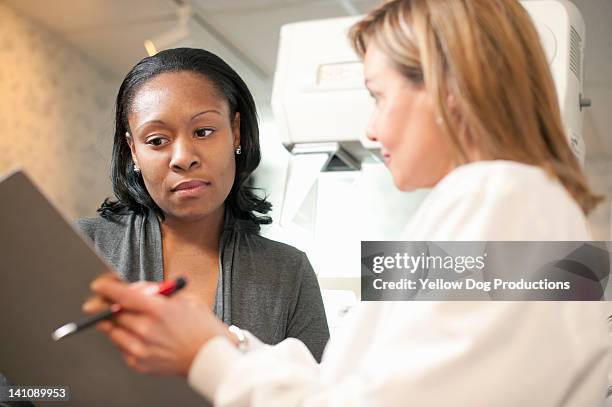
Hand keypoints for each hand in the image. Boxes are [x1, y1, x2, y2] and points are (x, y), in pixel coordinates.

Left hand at [83, 273, 234, 376]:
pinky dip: (124, 338)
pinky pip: (120, 346)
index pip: (121, 295)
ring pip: (112, 330)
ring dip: (113, 321)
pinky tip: (136, 334)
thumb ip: (159, 292)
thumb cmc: (202, 328)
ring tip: (122, 317)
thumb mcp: (186, 299)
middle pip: (111, 313)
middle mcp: (146, 329)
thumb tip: (137, 289)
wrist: (210, 357)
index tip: (98, 285)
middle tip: (100, 301)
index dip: (105, 288)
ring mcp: (140, 348)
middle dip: (104, 304)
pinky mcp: (139, 362)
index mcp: (158, 309)